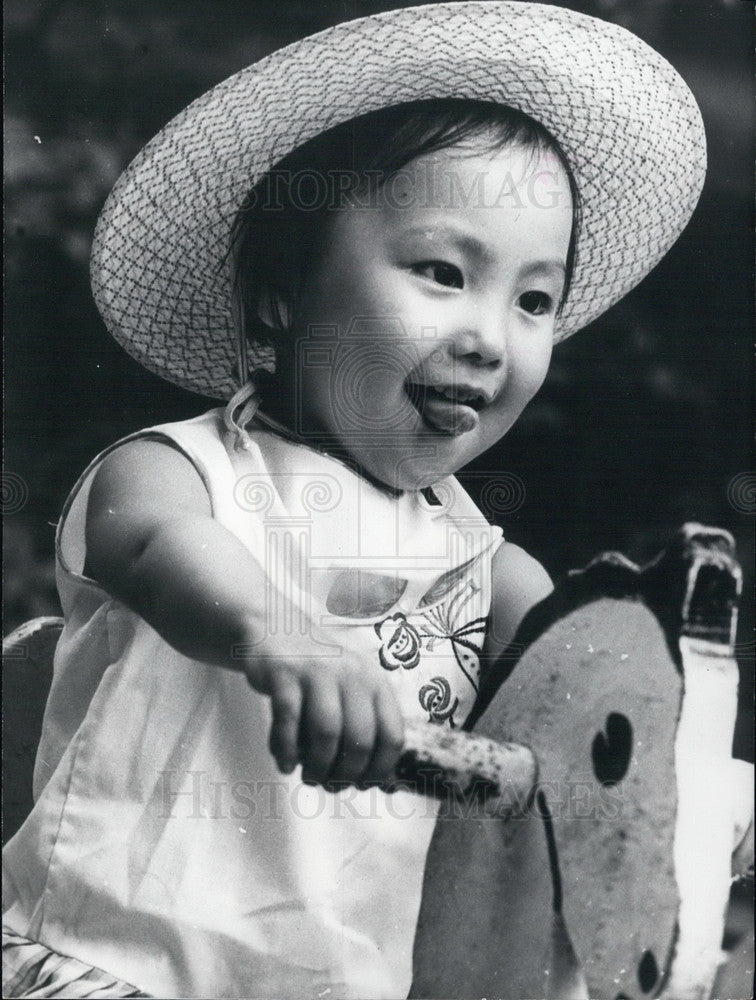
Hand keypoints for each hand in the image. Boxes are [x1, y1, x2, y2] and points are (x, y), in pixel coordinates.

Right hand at [242, 624, 404, 788]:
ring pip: (326, 733)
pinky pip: (288, 720)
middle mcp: (353, 674)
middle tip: (328, 785)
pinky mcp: (284, 672)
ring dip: (317, 766)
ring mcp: (318, 671)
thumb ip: (365, 728)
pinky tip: (285, 764)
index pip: (392, 736)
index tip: (362, 785)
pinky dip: (286, 749)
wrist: (276, 628)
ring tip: (308, 777)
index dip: (380, 769)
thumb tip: (381, 785)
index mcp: (376, 682)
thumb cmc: (318, 674)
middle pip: (360, 739)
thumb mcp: (350, 690)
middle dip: (344, 774)